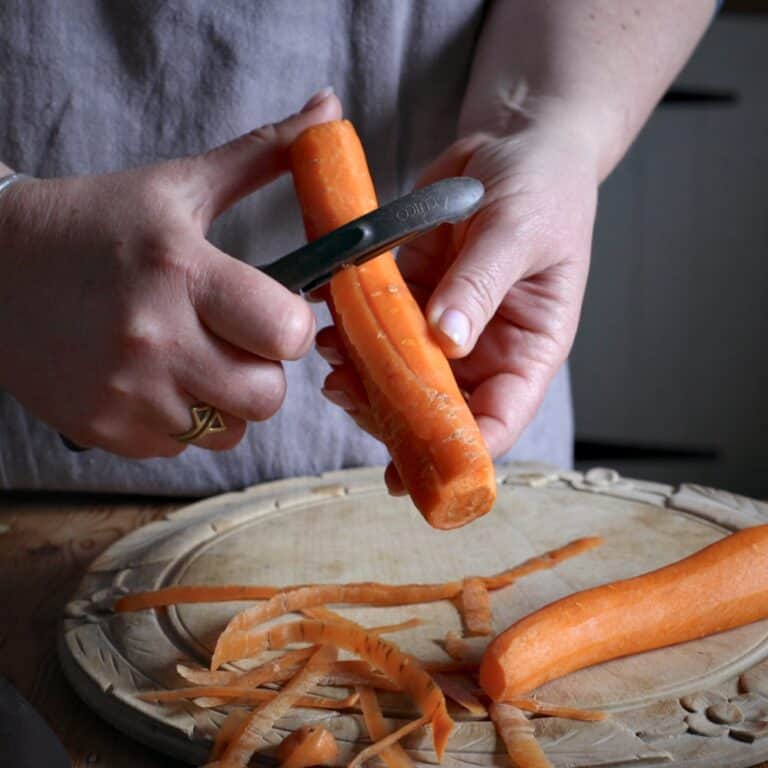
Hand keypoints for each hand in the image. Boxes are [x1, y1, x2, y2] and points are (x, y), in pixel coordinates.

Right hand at [0, 89, 341, 456]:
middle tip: (238, 343)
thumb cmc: (95, 224)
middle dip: (265, 372)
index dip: (292, 327)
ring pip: (232, 432)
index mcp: (181, 271)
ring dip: (227, 403)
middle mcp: (154, 339)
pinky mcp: (106, 429)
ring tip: (195, 361)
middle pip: (267, 396)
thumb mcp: (178, 186)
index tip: (275, 314)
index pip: (286, 333)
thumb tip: (329, 110)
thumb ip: (262, 154)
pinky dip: (183, 421)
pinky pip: (184, 447)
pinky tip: (156, 381)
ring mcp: (127, 393)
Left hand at [317, 122, 596, 489]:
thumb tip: (447, 342)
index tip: (417, 466)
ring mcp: (441, 328)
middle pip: (438, 409)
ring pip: (399, 375)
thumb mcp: (521, 230)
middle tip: (352, 403)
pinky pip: (377, 328)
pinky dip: (350, 334)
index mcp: (526, 350)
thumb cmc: (543, 186)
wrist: (515, 143)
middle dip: (394, 417)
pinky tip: (328, 328)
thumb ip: (482, 284)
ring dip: (363, 378)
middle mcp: (483, 350)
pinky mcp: (410, 299)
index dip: (460, 451)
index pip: (499, 420)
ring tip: (332, 365)